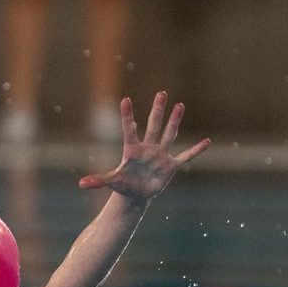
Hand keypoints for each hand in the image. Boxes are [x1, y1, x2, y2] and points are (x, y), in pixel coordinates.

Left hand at [79, 92, 209, 202]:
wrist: (136, 194)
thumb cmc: (123, 184)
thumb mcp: (111, 182)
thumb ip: (98, 180)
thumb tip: (81, 184)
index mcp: (131, 149)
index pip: (128, 129)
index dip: (126, 115)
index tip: (124, 99)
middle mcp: (147, 148)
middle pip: (153, 125)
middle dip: (157, 110)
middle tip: (161, 93)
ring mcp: (160, 155)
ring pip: (169, 134)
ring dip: (174, 121)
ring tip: (180, 104)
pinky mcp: (170, 166)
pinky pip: (186, 156)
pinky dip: (196, 150)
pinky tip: (206, 142)